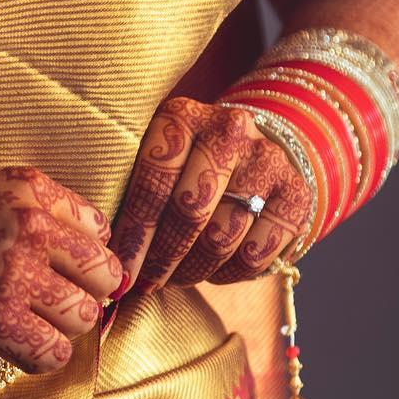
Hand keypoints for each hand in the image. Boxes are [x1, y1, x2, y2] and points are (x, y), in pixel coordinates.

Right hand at [0, 166, 122, 373]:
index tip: (72, 268)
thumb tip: (89, 247)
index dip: (89, 255)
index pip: (99, 229)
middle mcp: (33, 227)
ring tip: (35, 322)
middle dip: (89, 292)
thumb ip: (38, 211)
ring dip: (63, 326)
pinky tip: (20, 345)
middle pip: (104, 274)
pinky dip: (41, 355)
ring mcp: (18, 274)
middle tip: (61, 301)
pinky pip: (53, 352)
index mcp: (32, 192)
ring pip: (83, 316)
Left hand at [110, 97, 311, 293]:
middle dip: (162, 257)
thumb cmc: (186, 162)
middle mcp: (230, 130)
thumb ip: (130, 188)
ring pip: (222, 238)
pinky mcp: (297, 194)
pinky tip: (214, 271)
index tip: (119, 269)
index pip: (153, 180)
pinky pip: (257, 255)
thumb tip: (100, 252)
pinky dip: (229, 274)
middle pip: (189, 212)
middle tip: (145, 282)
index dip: (134, 233)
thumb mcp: (156, 154)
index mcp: (183, 116)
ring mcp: (268, 160)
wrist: (255, 148)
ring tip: (176, 276)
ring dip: (192, 271)